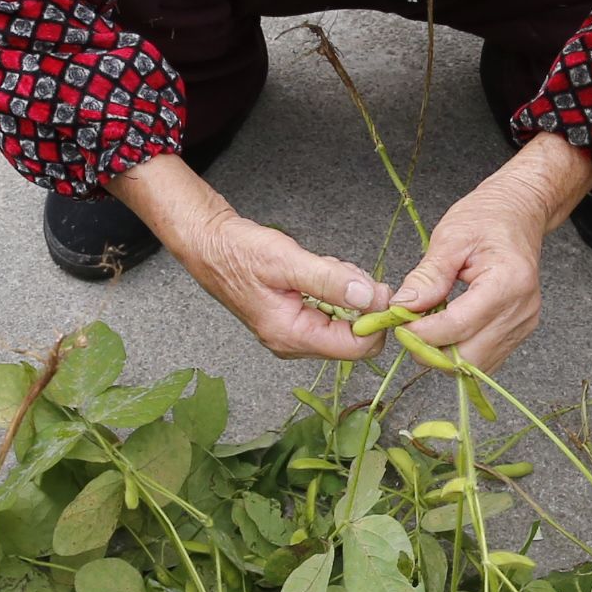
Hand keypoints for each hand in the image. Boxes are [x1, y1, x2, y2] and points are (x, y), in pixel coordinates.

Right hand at [111, 155, 385, 361]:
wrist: (209, 244)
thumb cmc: (239, 252)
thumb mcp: (288, 261)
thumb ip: (330, 280)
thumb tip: (372, 298)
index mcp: (293, 336)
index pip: (358, 347)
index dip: (378, 320)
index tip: (382, 288)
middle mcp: (295, 344)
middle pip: (355, 337)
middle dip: (361, 303)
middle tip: (343, 270)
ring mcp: (294, 334)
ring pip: (346, 322)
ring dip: (348, 293)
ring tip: (324, 267)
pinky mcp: (295, 321)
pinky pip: (331, 312)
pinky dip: (336, 291)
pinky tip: (319, 272)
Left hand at [390, 136, 591, 376]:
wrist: (518, 214)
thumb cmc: (487, 218)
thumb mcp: (450, 238)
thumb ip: (428, 276)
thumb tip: (403, 306)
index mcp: (508, 282)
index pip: (459, 326)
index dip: (423, 333)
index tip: (398, 325)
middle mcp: (521, 309)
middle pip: (469, 356)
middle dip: (432, 350)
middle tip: (408, 328)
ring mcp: (523, 324)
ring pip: (476, 364)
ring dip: (444, 353)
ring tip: (427, 325)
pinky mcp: (519, 332)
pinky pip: (485, 358)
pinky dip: (459, 350)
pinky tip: (446, 327)